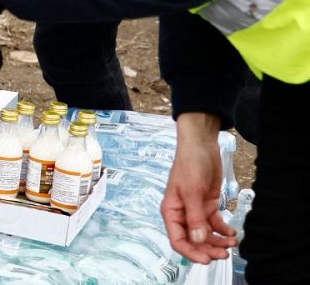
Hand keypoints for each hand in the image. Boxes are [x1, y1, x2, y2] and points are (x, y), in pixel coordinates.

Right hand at [162, 113, 236, 263]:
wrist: (201, 146)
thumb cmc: (189, 164)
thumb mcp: (192, 191)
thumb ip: (195, 217)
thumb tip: (197, 240)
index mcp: (172, 211)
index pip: (178, 239)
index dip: (191, 252)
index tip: (207, 259)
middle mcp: (183, 214)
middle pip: (194, 240)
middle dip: (209, 249)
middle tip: (224, 254)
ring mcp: (196, 211)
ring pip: (206, 234)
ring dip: (219, 241)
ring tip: (232, 243)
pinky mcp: (208, 206)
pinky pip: (216, 224)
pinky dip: (224, 230)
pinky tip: (233, 233)